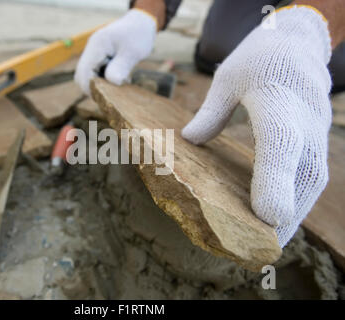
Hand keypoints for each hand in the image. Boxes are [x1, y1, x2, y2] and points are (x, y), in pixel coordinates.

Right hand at [74, 9, 156, 94]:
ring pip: (88, 76)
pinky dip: (105, 80)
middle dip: (95, 88)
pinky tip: (120, 79)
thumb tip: (112, 82)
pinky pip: (95, 74)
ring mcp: (93, 54)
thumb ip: (122, 66)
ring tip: (120, 82)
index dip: (91, 88)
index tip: (107, 96)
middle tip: (115, 93)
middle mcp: (91, 50)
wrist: (141, 23)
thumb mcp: (133, 52)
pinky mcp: (98, 58)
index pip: (84, 72)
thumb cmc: (138, 35)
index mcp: (97, 46)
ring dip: (101, 84)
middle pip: (82, 76)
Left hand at [182, 6, 332, 246]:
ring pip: (311, 179)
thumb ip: (211, 112)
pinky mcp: (316, 139)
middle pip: (303, 172)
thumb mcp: (228, 77)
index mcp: (277, 100)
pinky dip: (298, 199)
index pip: (280, 143)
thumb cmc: (258, 58)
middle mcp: (303, 120)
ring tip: (270, 244)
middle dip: (286, 212)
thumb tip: (190, 141)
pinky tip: (281, 218)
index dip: (275, 178)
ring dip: (294, 213)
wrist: (297, 43)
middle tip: (263, 249)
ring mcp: (315, 131)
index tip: (268, 215)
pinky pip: (311, 175)